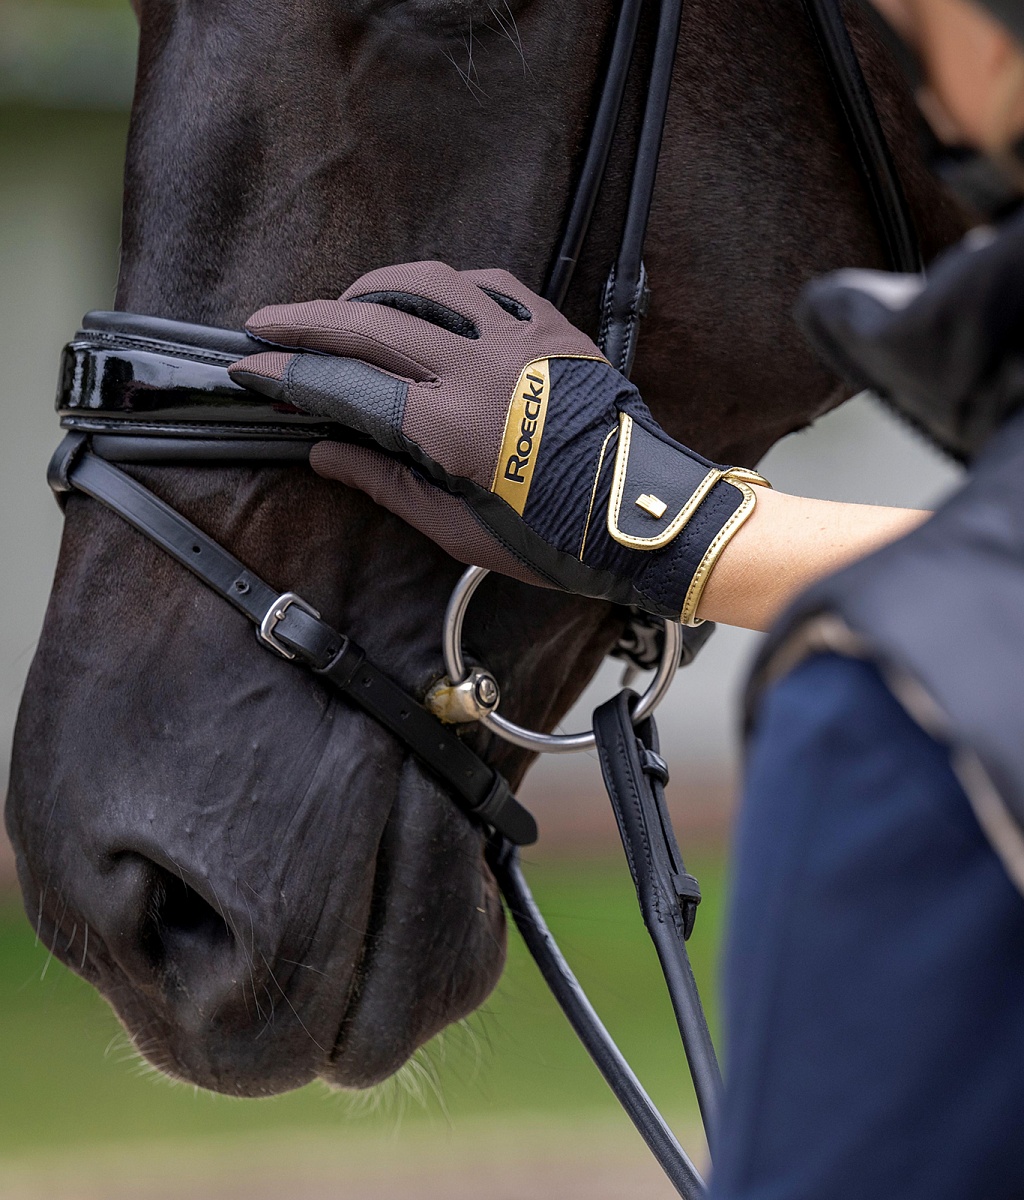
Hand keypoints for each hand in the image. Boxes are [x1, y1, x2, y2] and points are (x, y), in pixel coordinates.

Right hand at [229, 261, 766, 622]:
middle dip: (305, 320)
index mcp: (447, 427)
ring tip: (342, 304)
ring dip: (372, 287)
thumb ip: (387, 484)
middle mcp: (475, 370)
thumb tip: (325, 456)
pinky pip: (486, 284)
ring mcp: (516, 340)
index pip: (344, 386)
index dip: (287, 375)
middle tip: (265, 324)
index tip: (249, 369)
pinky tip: (428, 298)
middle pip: (369, 322)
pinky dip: (444, 285)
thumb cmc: (558, 538)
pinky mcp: (551, 329)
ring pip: (425, 285)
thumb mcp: (460, 531)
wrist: (647, 517)